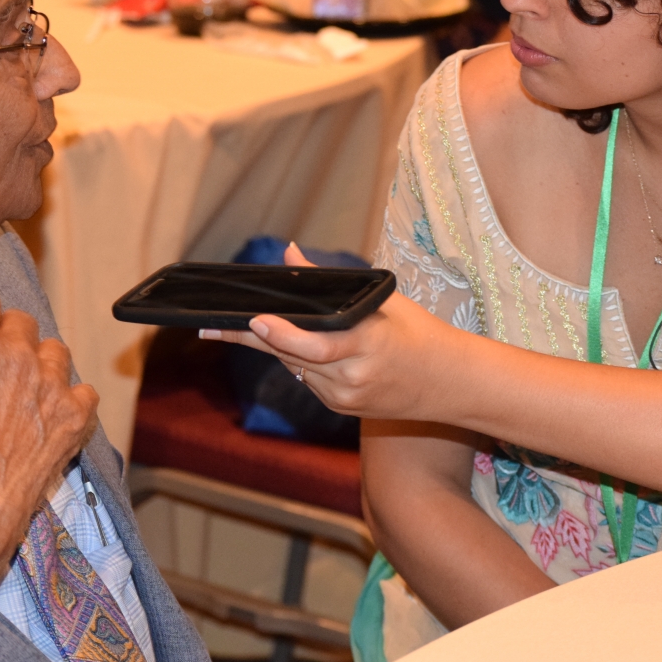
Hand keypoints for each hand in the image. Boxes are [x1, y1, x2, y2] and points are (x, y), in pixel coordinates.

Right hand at [0, 290, 99, 601]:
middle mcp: (19, 354)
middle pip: (22, 323)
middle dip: (9, 339)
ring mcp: (52, 383)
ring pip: (55, 351)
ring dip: (42, 366)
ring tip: (23, 395)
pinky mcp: (75, 413)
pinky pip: (84, 390)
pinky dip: (70, 401)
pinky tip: (49, 418)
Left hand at [201, 244, 463, 419]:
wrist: (450, 382)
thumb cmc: (418, 332)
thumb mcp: (381, 300)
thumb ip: (331, 282)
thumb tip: (290, 252)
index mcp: (366, 342)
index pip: (312, 343)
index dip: (279, 334)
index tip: (252, 320)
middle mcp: (352, 375)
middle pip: (290, 355)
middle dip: (252, 338)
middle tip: (210, 326)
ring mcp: (346, 397)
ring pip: (294, 368)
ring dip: (275, 347)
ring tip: (247, 327)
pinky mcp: (342, 408)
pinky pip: (308, 381)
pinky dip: (298, 362)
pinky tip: (291, 347)